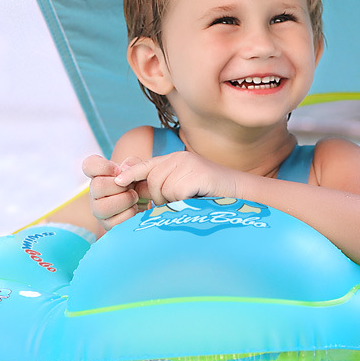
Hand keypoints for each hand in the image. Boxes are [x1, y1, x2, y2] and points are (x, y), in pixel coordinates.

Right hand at [83, 154, 147, 229]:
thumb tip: (124, 169)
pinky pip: (114, 222)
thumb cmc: (137, 182)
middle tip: (131, 185)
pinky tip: (134, 208)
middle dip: (119, 185)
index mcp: (99, 175)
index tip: (117, 170)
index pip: (88, 166)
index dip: (102, 166)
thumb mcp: (137, 168)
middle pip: (97, 186)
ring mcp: (98, 210)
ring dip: (124, 200)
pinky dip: (129, 214)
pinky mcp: (107, 224)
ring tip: (134, 197)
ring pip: (103, 207)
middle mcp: (94, 192)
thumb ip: (132, 163)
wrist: (145, 201)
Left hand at [114, 151, 239, 205]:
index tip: (117, 181)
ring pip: (162, 189)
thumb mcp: (185, 187)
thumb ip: (165, 185)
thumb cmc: (213, 195)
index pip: (147, 165)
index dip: (131, 173)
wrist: (242, 193)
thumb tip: (137, 189)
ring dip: (173, 201)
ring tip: (190, 200)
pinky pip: (176, 193)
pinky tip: (196, 199)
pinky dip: (183, 202)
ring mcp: (188, 164)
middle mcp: (180, 158)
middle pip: (152, 180)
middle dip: (159, 197)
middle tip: (178, 202)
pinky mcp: (196, 174)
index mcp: (176, 159)